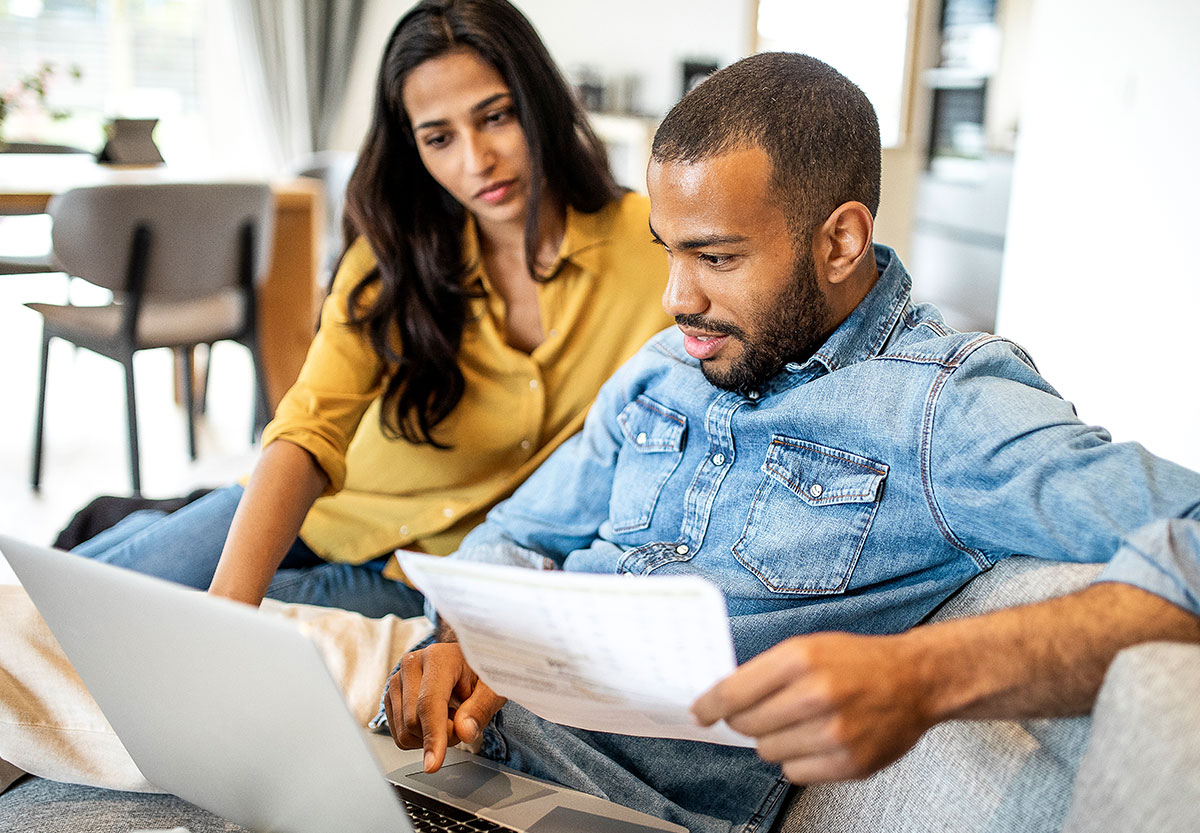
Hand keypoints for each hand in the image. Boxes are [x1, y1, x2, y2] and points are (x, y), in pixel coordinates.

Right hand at [382, 642, 506, 772]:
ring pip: (404, 731)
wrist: (466, 662)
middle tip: (464, 720)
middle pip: (414, 721)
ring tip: (450, 714)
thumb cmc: (480, 672)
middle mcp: (411, 664)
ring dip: (430, 736)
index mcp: (438, 657)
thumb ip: (481, 708)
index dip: (433, 736)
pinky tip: (435, 717)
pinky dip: (420, 736)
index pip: (429, 703)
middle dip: (442, 734)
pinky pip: (399, 734)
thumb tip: (464, 732)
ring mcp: (397, 679)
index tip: (433, 764)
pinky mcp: (391, 696)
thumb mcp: (493, 688)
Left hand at [691, 631, 932, 783]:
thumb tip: (722, 700)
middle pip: (747, 725)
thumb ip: (765, 672)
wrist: (915, 681)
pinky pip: (794, 773)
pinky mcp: (849, 763)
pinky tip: (815, 741)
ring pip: (768, 752)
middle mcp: (816, 694)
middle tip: (760, 713)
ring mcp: (834, 732)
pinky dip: (797, 760)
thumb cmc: (858, 662)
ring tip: (799, 723)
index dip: (710, 705)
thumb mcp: (808, 647)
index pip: (734, 692)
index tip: (701, 712)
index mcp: (800, 658)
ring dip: (774, 740)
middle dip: (745, 721)